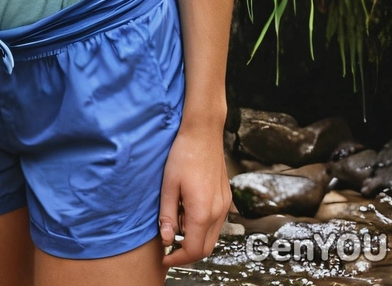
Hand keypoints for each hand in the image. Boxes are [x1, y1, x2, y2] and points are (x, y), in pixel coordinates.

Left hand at [158, 123, 232, 267]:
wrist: (204, 132)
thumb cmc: (183, 155)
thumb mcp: (168, 185)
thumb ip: (166, 215)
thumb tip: (166, 239)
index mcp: (202, 212)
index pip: (194, 250)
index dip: (178, 258)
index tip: (165, 257)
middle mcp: (218, 212)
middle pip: (206, 248)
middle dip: (187, 253)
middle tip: (169, 247)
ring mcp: (224, 205)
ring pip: (212, 236)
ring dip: (196, 239)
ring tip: (176, 224)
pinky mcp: (226, 197)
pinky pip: (216, 222)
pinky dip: (203, 226)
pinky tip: (188, 211)